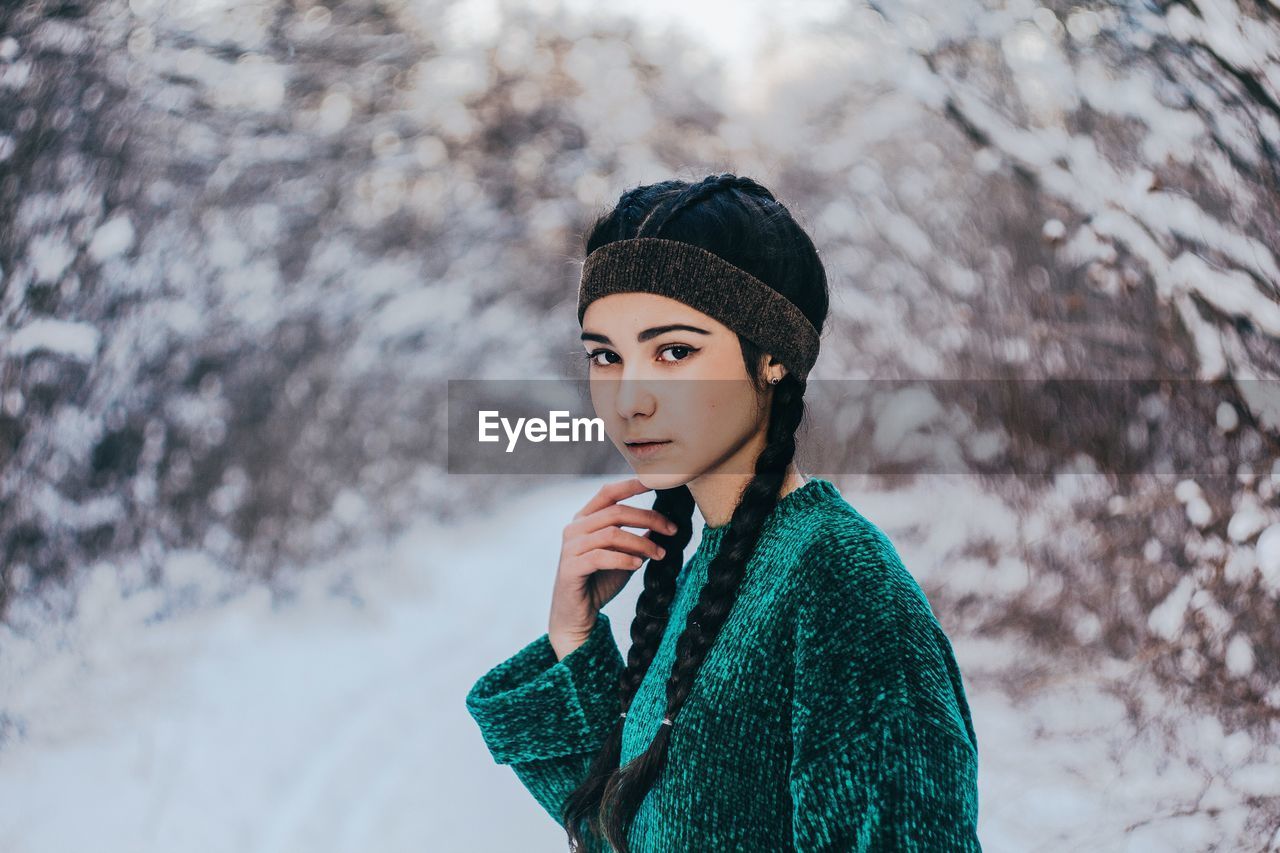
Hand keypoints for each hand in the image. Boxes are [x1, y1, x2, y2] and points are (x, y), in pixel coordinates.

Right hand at [548, 478, 677, 659]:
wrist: (577, 615)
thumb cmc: (599, 582)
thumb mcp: (624, 556)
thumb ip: (636, 539)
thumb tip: (663, 525)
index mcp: (585, 519)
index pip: (608, 493)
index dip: (631, 485)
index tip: (657, 483)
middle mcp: (575, 528)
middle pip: (616, 512)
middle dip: (648, 518)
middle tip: (672, 530)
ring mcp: (570, 547)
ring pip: (611, 534)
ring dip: (641, 542)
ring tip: (659, 554)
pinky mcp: (571, 568)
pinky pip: (602, 556)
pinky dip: (624, 559)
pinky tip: (638, 565)